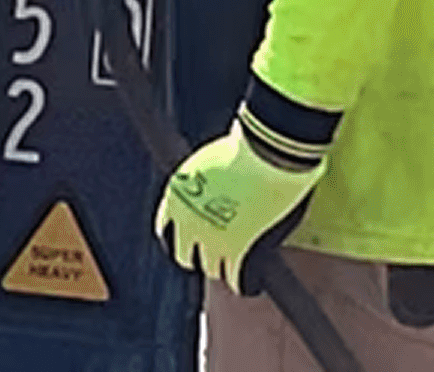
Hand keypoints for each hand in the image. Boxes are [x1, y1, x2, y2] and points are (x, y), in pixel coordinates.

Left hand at [153, 124, 320, 292]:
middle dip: (198, 255)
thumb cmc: (247, 147)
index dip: (182, 236)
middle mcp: (187, 222)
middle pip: (184, 255)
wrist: (268, 151)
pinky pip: (239, 280)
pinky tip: (251, 285)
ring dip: (222, 268)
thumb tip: (212, 194)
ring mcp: (212, 240)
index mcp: (175, 197)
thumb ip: (203, 187)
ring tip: (233, 270)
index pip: (166, 231)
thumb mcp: (208, 164)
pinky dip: (245, 285)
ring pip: (212, 269)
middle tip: (213, 255)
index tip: (192, 239)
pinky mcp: (239, 252)